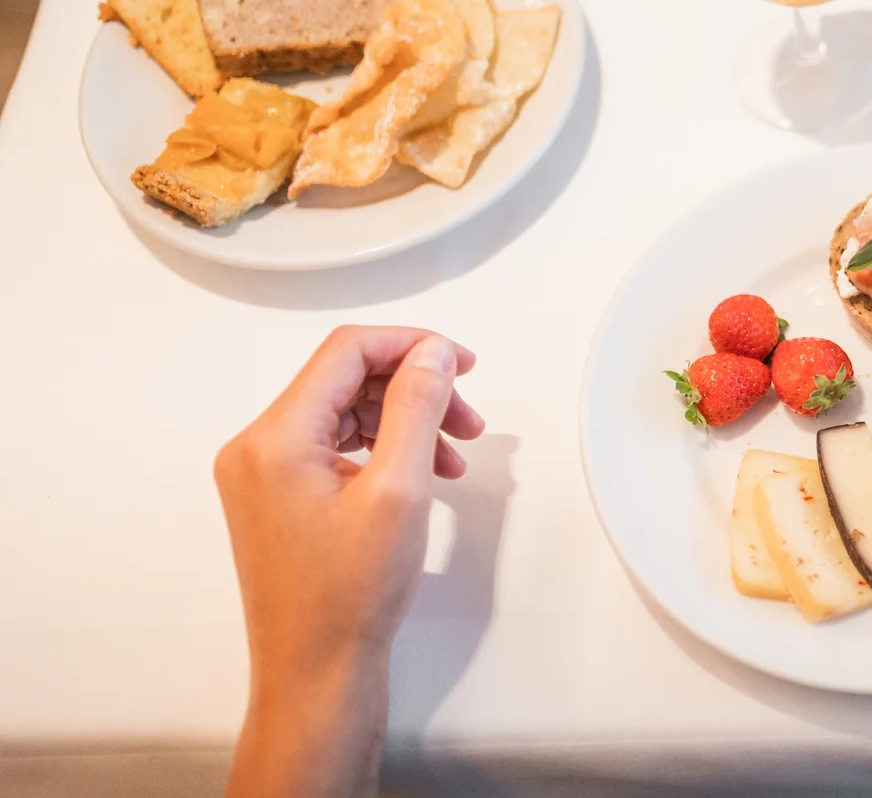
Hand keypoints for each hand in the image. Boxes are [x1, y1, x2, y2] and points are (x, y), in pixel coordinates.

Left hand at [215, 326, 482, 797]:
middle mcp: (257, 448)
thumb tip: (433, 353)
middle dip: (415, 388)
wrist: (315, 672)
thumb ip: (417, 408)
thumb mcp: (400, 490)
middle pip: (347, 378)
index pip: (347, 351)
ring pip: (346, 411)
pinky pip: (335, 445)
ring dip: (405, 419)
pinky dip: (383, 448)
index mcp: (275, 438)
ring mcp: (263, 474)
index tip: (463, 364)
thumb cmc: (348, 596)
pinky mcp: (278, 497)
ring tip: (454, 452)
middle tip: (468, 417)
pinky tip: (421, 472)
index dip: (413, 346)